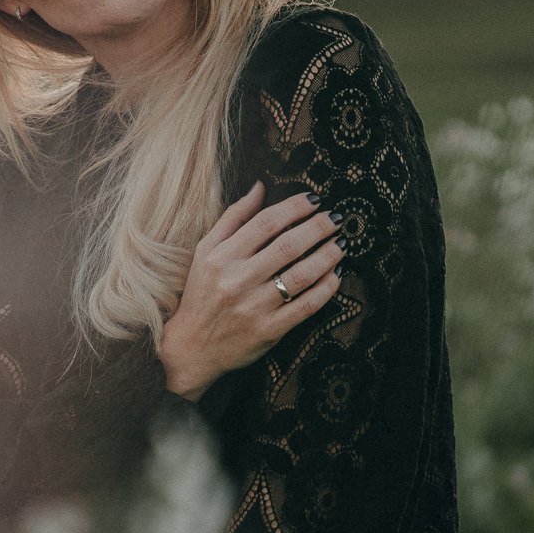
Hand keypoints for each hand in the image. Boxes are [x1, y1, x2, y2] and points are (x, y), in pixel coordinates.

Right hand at [157, 181, 345, 400]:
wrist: (192, 346)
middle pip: (288, 246)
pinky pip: (305, 307)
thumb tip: (260, 186)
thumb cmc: (202, 292)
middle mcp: (238, 280)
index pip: (265, 223)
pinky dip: (325, 289)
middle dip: (318, 228)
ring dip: (327, 256)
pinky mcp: (269, 330)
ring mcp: (254, 307)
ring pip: (301, 276)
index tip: (314, 200)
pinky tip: (335, 275)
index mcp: (222, 257)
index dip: (294, 207)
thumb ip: (233, 217)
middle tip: (335, 218)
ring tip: (341, 244)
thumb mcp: (206, 251)